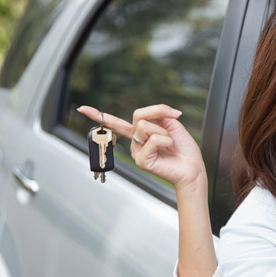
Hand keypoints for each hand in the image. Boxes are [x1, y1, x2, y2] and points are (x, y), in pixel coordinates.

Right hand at [77, 105, 205, 189]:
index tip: (82, 109)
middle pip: (138, 116)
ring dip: (163, 132)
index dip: (99, 115)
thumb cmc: (183, 149)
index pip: (117, 123)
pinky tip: (168, 150)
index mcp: (140, 133)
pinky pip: (153, 140)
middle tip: (172, 128)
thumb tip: (160, 110)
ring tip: (169, 144)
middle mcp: (135, 142)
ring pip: (144, 126)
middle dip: (159, 115)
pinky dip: (166, 141)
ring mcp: (136, 152)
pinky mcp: (141, 161)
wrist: (193, 168)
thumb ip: (159, 113)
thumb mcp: (172, 123)